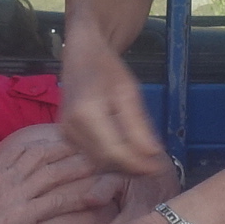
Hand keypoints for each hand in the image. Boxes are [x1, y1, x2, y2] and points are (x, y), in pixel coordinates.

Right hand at [0, 125, 125, 223]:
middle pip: (43, 155)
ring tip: (101, 165)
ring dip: (80, 168)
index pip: (22, 150)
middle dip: (68, 150)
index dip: (45, 144)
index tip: (62, 143)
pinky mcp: (23, 215)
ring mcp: (15, 195)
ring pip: (54, 174)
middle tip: (90, 147)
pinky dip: (79, 198)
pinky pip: (57, 202)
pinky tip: (96, 199)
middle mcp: (6, 178)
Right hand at [52, 28, 168, 179]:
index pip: (113, 151)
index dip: (137, 164)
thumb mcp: (129, 92)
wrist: (81, 55)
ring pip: (98, 161)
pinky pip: (91, 154)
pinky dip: (110, 157)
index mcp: (86, 113)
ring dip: (121, 164)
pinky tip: (127, 152)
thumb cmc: (107, 68)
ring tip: (144, 161)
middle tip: (155, 166)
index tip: (158, 168)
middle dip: (131, 166)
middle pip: (105, 160)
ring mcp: (66, 132)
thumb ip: (139, 125)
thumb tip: (153, 154)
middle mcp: (71, 127)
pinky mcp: (66, 135)